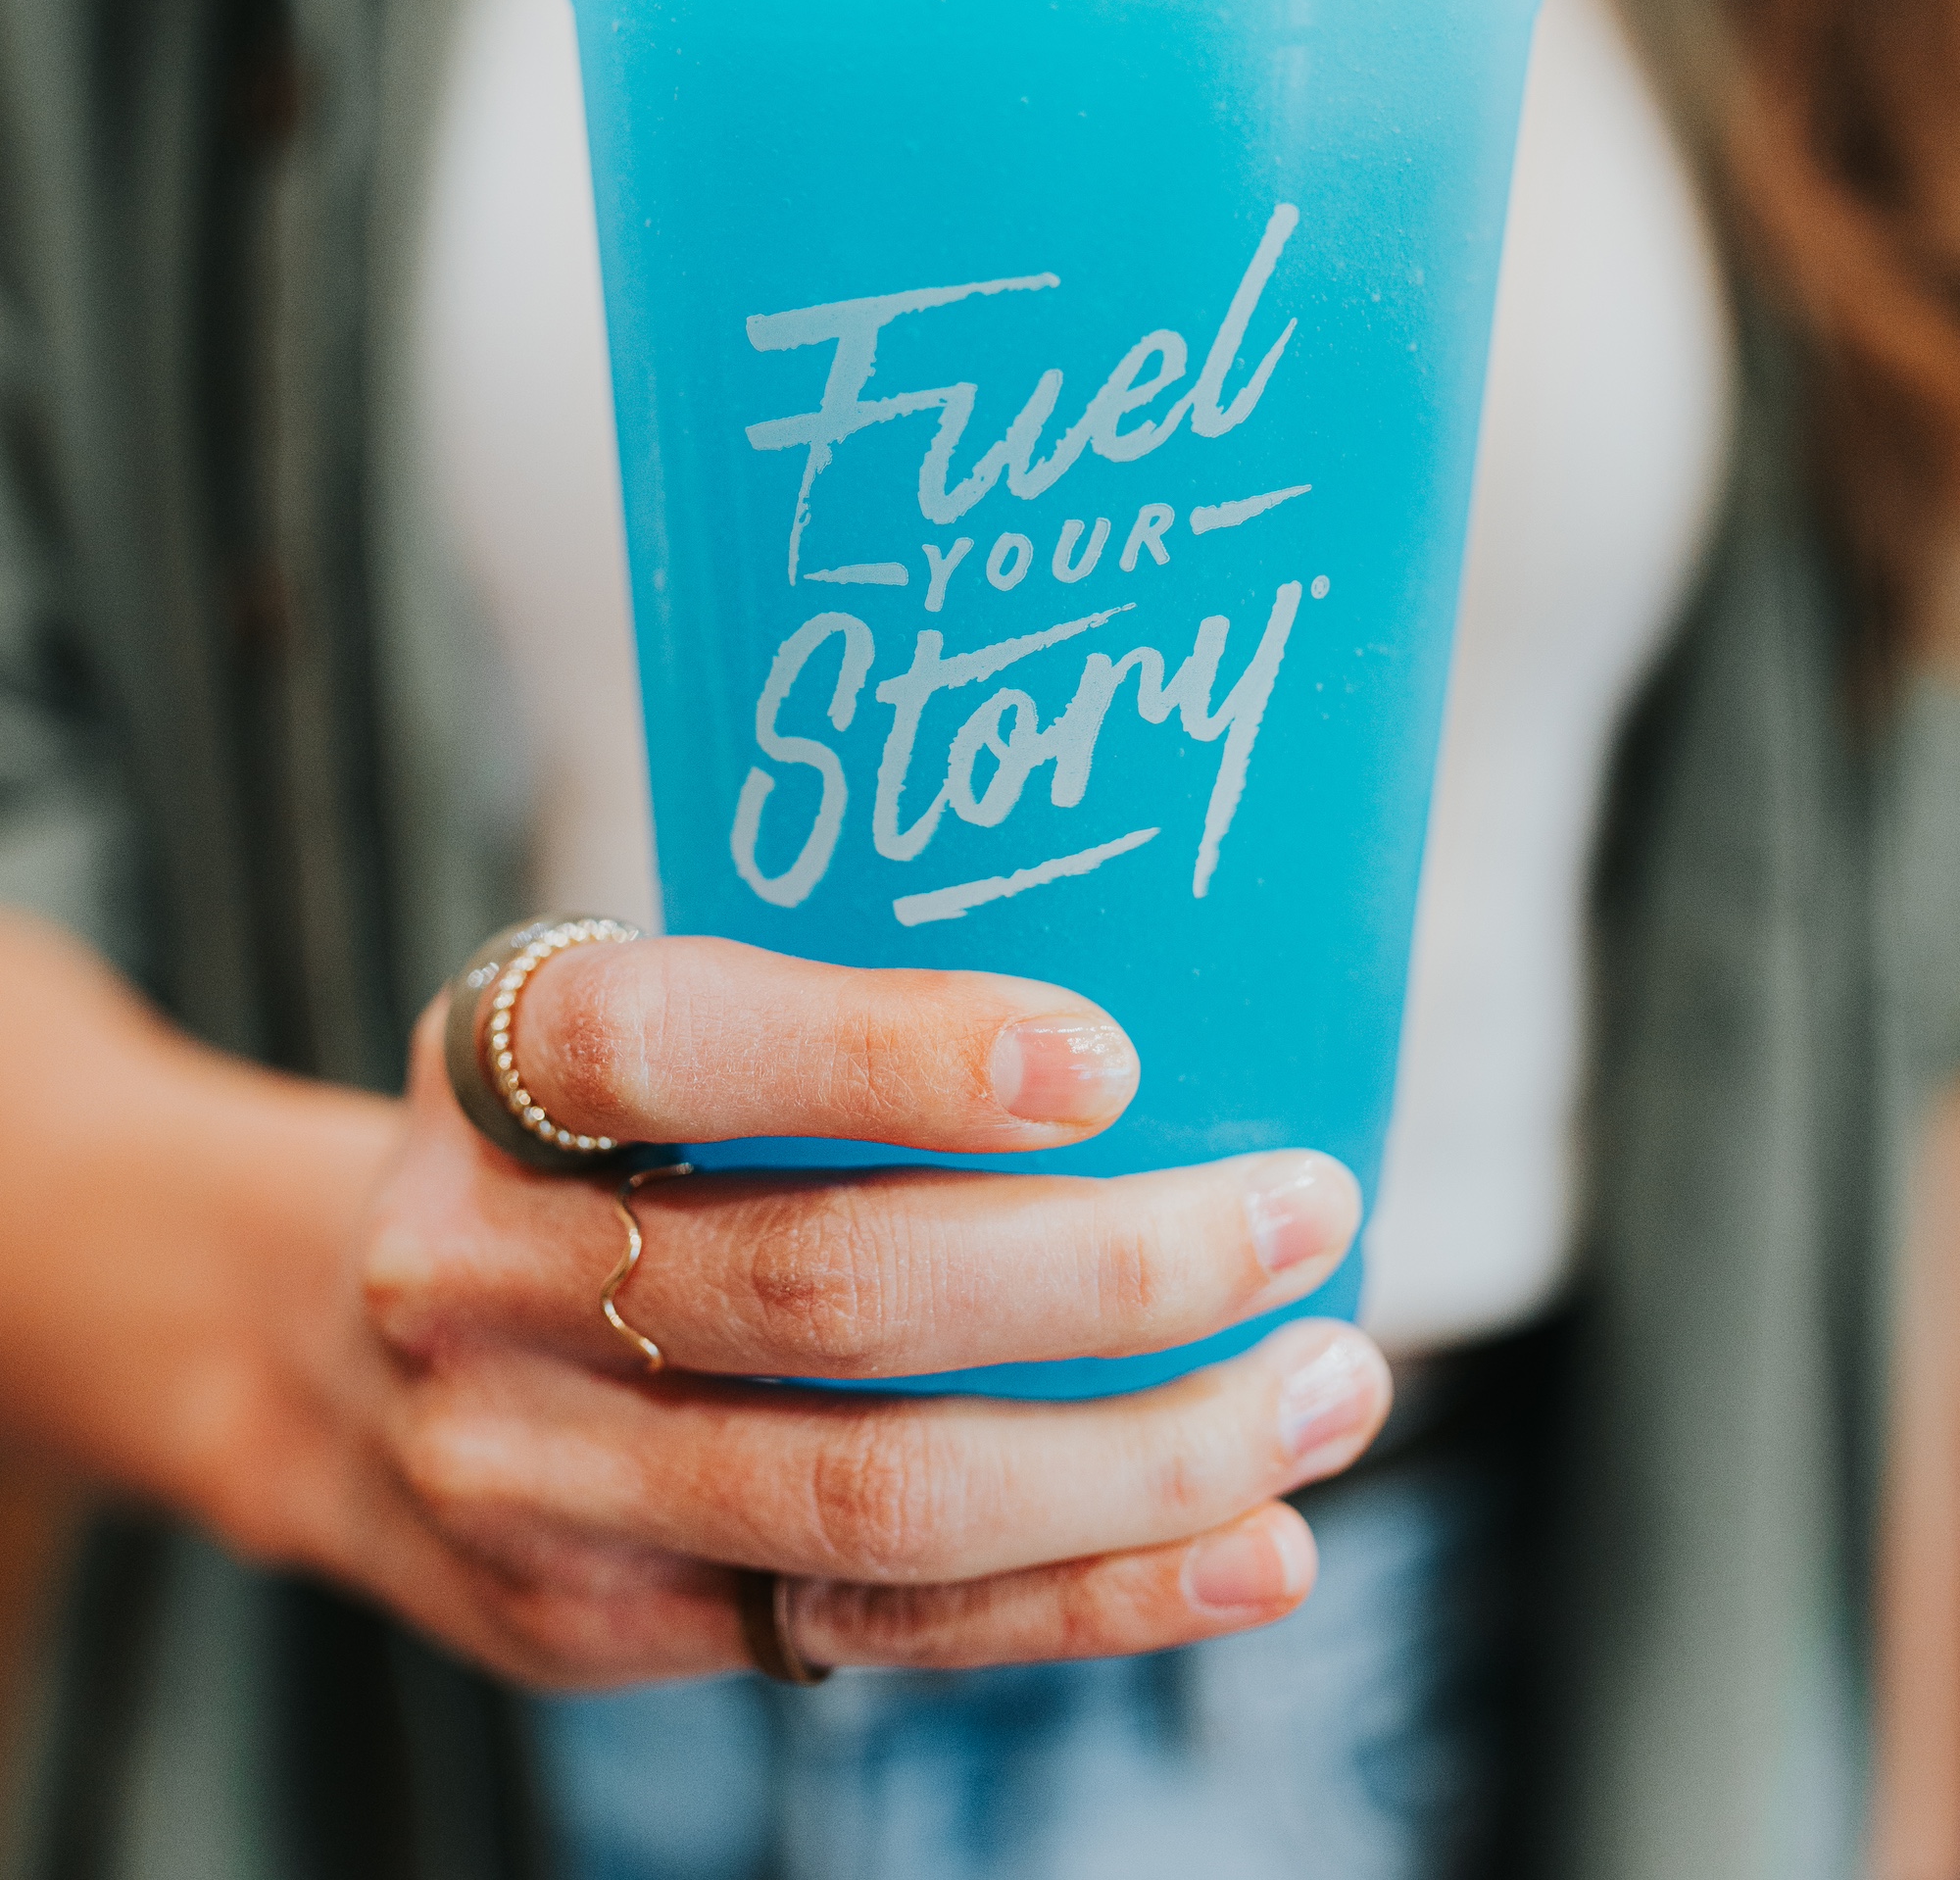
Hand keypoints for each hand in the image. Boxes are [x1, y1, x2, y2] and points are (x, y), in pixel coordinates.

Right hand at [0, 915, 1389, 1689]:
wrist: (315, 1347)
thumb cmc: (554, 1138)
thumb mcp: (605, 1009)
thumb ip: (802, 1009)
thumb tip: (1173, 993)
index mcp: (487, 1079)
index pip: (666, 1046)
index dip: (889, 1054)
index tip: (1109, 1061)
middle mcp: (479, 1284)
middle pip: (819, 1296)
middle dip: (1107, 1269)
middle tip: (1301, 1211)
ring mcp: (531, 1484)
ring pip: (874, 1500)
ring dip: (1145, 1455)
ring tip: (1327, 1382)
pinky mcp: (605, 1628)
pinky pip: (880, 1634)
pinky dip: (1095, 1597)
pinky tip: (1255, 1547)